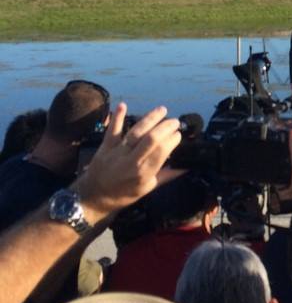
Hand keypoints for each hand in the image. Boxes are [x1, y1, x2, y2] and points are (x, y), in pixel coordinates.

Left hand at [74, 103, 182, 218]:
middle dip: (165, 127)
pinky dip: (116, 117)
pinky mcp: (105, 146)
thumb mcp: (148, 189)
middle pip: (151, 139)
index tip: (178, 134)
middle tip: (175, 121)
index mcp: (144, 173)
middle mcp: (132, 161)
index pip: (162, 151)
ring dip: (150, 119)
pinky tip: (123, 105)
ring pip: (135, 132)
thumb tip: (186, 167)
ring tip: (162, 110)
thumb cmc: (124, 194)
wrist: (94, 198)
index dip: (172, 140)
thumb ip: (167, 175)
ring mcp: (117, 152)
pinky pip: (112, 130)